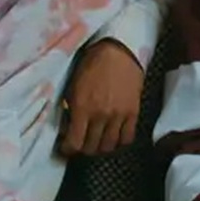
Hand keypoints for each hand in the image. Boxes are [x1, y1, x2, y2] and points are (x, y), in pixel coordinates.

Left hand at [59, 39, 143, 155]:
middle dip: (83, 148)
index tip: (66, 147)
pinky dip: (119, 141)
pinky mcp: (133, 112)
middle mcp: (101, 115)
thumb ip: (71, 109)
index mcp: (82, 108)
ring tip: (97, 141)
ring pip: (109, 146)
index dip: (68, 149)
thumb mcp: (73, 86)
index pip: (74, 143)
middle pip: (91, 147)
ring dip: (101, 147)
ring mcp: (118, 115)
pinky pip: (127, 137)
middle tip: (81, 143)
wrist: (117, 51)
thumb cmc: (91, 64)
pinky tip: (113, 136)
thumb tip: (68, 127)